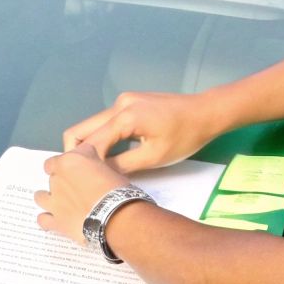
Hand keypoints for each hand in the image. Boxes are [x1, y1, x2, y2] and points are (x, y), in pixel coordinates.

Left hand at [34, 143, 129, 243]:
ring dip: (48, 198)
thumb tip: (88, 164)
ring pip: (40, 197)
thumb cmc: (115, 188)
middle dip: (63, 182)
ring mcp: (54, 202)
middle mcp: (56, 180)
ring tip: (60, 204)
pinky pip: (43, 220)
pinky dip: (47, 219)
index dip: (65, 166)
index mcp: (67, 162)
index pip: (57, 159)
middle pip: (53, 178)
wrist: (115, 217)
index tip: (75, 172)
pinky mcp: (56, 221)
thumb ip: (90, 162)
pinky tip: (55, 220)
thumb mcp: (105, 165)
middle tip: (78, 190)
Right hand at [61, 91, 227, 173]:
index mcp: (125, 116)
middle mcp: (119, 104)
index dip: (82, 164)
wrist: (206, 113)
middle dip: (77, 153)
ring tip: (95, 170)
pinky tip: (109, 156)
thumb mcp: (154, 157)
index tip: (78, 183)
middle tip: (80, 177)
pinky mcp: (129, 103)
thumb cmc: (185, 137)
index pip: (90, 142)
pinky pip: (106, 122)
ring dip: (90, 146)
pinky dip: (102, 138)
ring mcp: (123, 101)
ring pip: (93, 126)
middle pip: (82, 129)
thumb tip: (99, 176)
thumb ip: (122, 166)